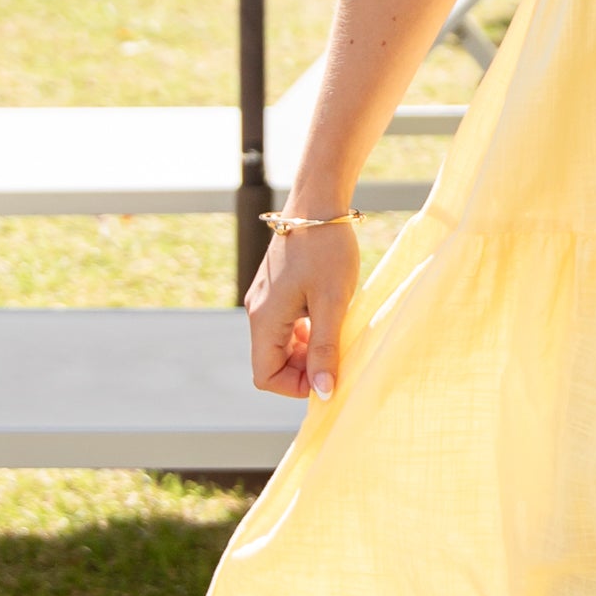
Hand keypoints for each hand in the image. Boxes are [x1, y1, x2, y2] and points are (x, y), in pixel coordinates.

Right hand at [245, 217, 359, 399]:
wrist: (319, 202)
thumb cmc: (327, 250)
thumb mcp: (332, 304)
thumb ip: (326, 350)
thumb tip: (324, 392)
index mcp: (264, 318)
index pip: (265, 376)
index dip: (295, 386)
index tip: (327, 374)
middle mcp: (257, 311)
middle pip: (271, 362)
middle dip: (303, 369)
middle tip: (337, 355)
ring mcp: (265, 299)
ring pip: (279, 345)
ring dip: (306, 350)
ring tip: (336, 335)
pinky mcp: (276, 289)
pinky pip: (285, 325)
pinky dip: (305, 332)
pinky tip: (328, 318)